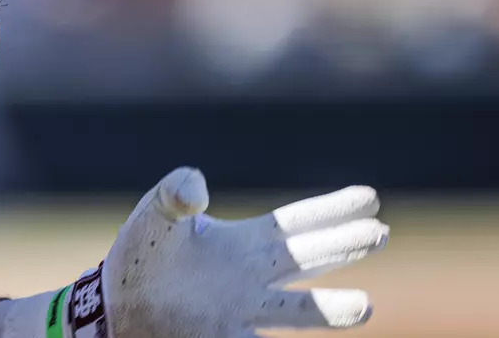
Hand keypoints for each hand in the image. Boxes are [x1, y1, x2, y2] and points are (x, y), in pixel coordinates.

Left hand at [0, 168, 388, 337]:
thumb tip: (195, 185)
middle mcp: (254, 278)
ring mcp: (243, 313)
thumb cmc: (144, 256)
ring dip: (328, 309)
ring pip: (294, 310)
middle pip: (308, 259)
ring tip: (364, 305)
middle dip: (342, 245)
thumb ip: (175, 193)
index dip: (332, 210)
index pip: (298, 223)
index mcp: (246, 243)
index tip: (371, 198)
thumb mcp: (156, 214)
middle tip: (379, 233)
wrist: (119, 305)